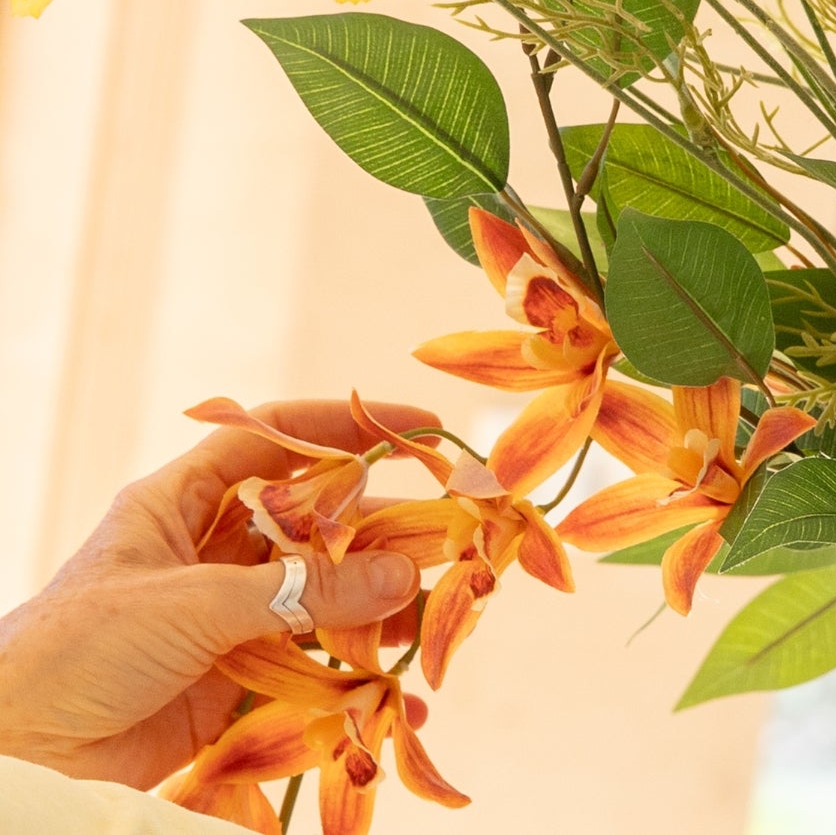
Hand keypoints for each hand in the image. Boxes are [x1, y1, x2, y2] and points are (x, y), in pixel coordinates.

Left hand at [0, 399, 429, 789]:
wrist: (19, 762)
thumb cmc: (78, 652)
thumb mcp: (194, 604)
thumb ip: (301, 592)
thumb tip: (403, 576)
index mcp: (180, 504)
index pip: (271, 438)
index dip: (339, 426)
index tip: (411, 426)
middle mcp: (206, 552)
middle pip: (308, 522)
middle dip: (372, 527)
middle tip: (440, 534)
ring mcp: (222, 619)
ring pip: (315, 594)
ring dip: (370, 601)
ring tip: (425, 610)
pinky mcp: (231, 685)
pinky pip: (307, 665)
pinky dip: (350, 672)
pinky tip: (389, 681)